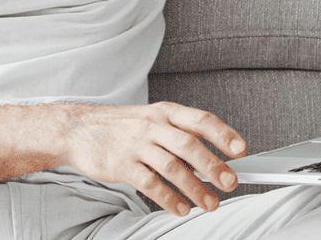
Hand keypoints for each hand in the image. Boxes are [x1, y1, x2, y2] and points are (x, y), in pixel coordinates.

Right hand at [55, 101, 247, 215]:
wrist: (78, 129)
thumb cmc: (122, 126)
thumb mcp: (153, 119)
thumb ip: (180, 135)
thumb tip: (214, 157)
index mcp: (165, 112)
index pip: (200, 120)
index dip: (223, 134)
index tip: (241, 149)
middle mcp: (152, 126)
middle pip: (189, 145)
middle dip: (213, 166)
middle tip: (230, 183)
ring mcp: (136, 145)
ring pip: (172, 167)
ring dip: (195, 188)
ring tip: (209, 203)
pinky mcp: (121, 165)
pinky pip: (150, 184)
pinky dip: (168, 198)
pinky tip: (181, 208)